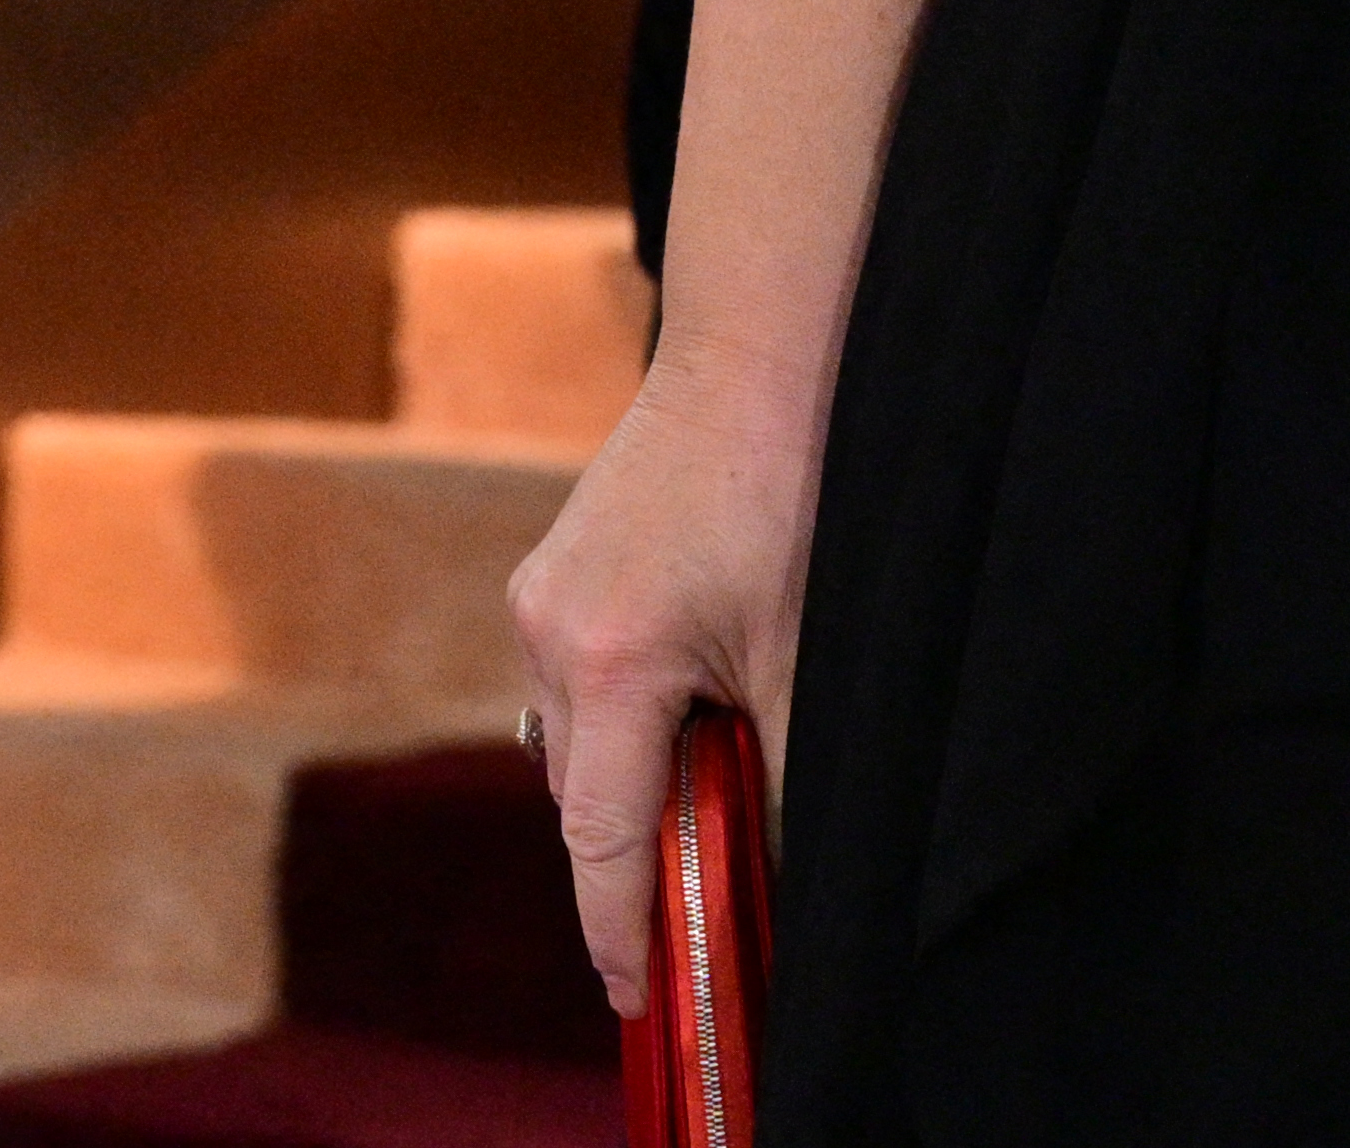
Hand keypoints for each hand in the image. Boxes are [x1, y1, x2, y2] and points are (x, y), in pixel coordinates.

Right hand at [505, 362, 819, 1016]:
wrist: (759, 351)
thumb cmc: (793, 483)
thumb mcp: (806, 645)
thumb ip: (784, 763)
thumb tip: (781, 859)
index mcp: (612, 661)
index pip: (602, 839)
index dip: (622, 930)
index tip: (640, 998)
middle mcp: (552, 631)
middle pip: (587, 791)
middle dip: (644, 843)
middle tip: (713, 883)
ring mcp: (543, 594)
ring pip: (587, 733)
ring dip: (642, 763)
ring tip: (726, 745)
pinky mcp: (555, 567)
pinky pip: (585, 673)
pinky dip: (636, 704)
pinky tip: (704, 672)